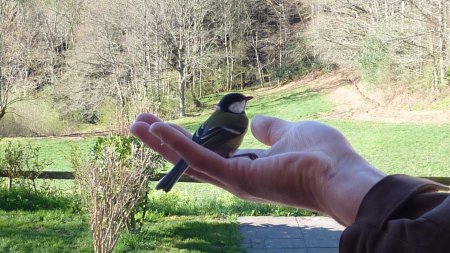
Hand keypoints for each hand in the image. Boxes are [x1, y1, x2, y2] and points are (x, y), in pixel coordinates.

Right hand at [130, 114, 384, 225]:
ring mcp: (235, 180)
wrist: (341, 176)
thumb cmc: (322, 156)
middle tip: (139, 124)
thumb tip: (258, 121)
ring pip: (189, 158)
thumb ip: (271, 129)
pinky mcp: (237, 177)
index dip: (187, 140)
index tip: (169, 124)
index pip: (209, 154)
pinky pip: (201, 158)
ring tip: (137, 124)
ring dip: (162, 141)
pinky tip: (159, 129)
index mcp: (248, 168)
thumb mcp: (291, 132)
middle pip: (191, 158)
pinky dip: (179, 144)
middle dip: (163, 141)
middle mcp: (236, 178)